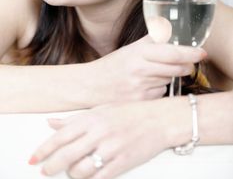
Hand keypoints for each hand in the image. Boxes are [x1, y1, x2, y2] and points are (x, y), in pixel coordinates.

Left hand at [29, 100, 179, 177]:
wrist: (159, 119)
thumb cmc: (130, 112)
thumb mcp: (101, 109)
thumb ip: (75, 119)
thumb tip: (52, 123)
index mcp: (93, 118)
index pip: (61, 136)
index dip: (44, 149)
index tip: (34, 158)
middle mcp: (100, 133)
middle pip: (67, 156)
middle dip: (51, 166)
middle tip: (45, 171)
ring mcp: (112, 149)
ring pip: (81, 170)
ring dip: (72, 174)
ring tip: (71, 171)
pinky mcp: (123, 163)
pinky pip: (99, 178)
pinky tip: (87, 177)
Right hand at [85, 34, 206, 102]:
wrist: (90, 86)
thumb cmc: (112, 66)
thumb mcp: (130, 49)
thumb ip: (151, 41)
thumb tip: (170, 33)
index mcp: (139, 53)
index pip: (172, 52)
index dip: (189, 53)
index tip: (201, 53)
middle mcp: (141, 70)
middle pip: (176, 69)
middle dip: (184, 66)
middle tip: (183, 64)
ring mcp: (140, 88)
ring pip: (169, 82)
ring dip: (167, 78)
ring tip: (150, 75)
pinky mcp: (140, 102)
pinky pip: (160, 95)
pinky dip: (157, 90)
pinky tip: (144, 87)